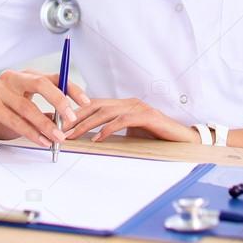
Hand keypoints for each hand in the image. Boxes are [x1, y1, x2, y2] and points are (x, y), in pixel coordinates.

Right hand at [0, 69, 89, 145]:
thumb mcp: (23, 111)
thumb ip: (42, 113)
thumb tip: (67, 121)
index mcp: (24, 76)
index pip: (53, 77)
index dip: (71, 88)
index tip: (86, 102)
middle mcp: (11, 78)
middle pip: (42, 84)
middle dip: (60, 101)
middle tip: (72, 119)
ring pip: (28, 107)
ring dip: (46, 125)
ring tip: (58, 138)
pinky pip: (14, 120)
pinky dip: (30, 132)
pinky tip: (41, 141)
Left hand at [64, 98, 198, 143]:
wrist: (182, 140)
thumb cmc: (155, 137)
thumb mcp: (130, 133)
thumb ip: (113, 131)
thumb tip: (90, 137)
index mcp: (122, 105)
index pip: (93, 104)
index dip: (76, 112)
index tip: (60, 123)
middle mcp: (128, 102)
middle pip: (95, 105)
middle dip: (75, 117)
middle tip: (60, 129)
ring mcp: (138, 107)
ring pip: (105, 112)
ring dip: (86, 124)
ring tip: (73, 134)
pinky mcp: (147, 116)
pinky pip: (122, 120)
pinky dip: (107, 129)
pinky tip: (97, 138)